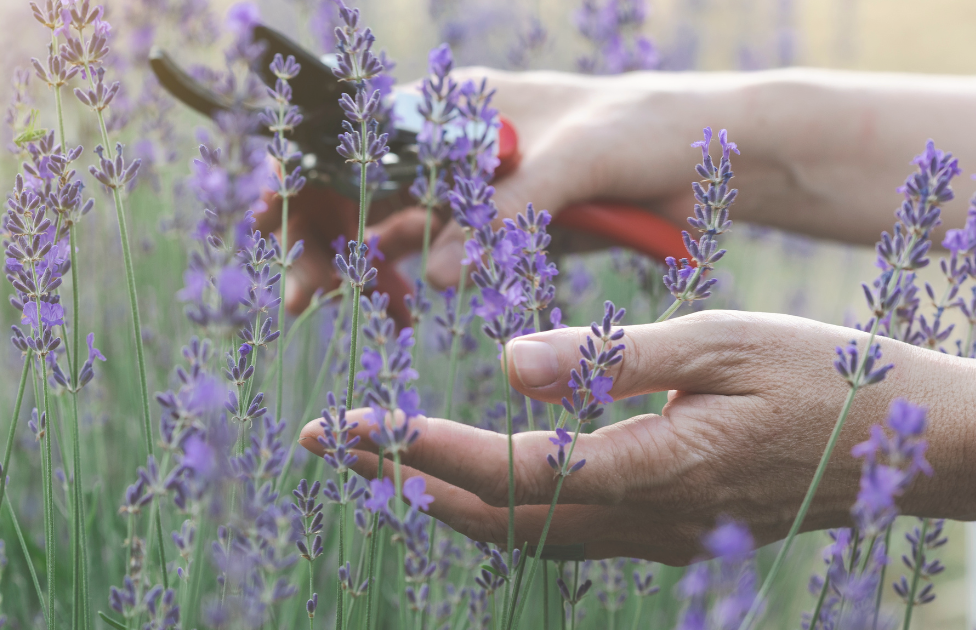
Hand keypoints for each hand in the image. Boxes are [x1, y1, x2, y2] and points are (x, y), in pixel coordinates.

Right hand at [262, 68, 718, 312]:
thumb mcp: (578, 158)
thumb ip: (510, 210)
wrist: (705, 157)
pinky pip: (427, 255)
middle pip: (357, 184)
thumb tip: (437, 274)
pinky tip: (388, 311)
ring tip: (314, 305)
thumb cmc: (641, 131)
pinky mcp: (491, 231)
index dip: (307, 167)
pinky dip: (400, 281)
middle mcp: (448, 145)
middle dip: (315, 231)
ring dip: (346, 262)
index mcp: (457, 104)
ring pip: (383, 224)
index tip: (270, 209)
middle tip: (298, 292)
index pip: (360, 132)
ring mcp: (465, 190)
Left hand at [298, 310, 975, 564]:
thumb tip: (508, 366)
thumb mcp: (722, 340)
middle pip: (497, 516)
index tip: (354, 423)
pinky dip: (503, 511)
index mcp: (655, 469)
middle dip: (403, 477)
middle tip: (330, 442)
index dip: (422, 448)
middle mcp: (647, 521)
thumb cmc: (825, 375)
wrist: (911, 445)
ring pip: (524, 536)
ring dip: (444, 501)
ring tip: (379, 463)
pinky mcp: (670, 532)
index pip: (509, 471)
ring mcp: (659, 538)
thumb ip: (611, 357)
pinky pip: (565, 534)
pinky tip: (472, 488)